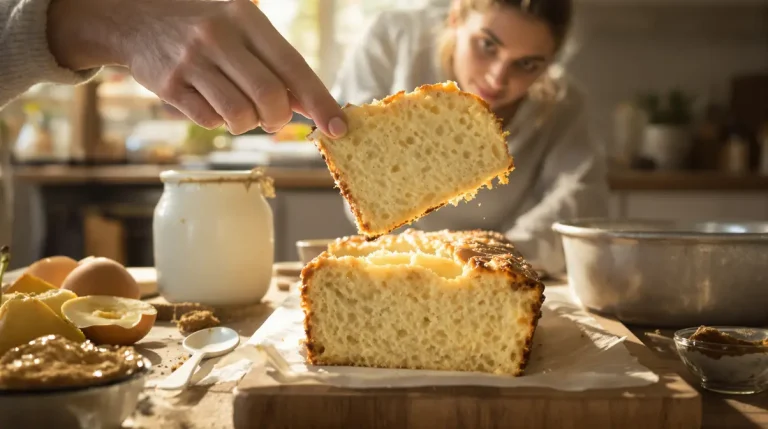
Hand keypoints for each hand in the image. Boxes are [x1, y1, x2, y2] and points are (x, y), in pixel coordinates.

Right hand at [47, 0, 346, 136]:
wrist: (133, 17)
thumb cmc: (203, 27)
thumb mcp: (240, 28)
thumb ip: (276, 63)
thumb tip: (314, 106)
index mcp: (245, 17)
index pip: (293, 66)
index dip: (320, 102)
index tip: (339, 127)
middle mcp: (219, 35)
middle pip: (269, 96)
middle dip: (279, 118)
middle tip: (274, 119)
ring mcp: (191, 60)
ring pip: (239, 115)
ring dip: (247, 123)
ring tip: (239, 109)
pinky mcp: (169, 85)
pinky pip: (208, 121)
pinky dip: (217, 121)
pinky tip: (210, 103)